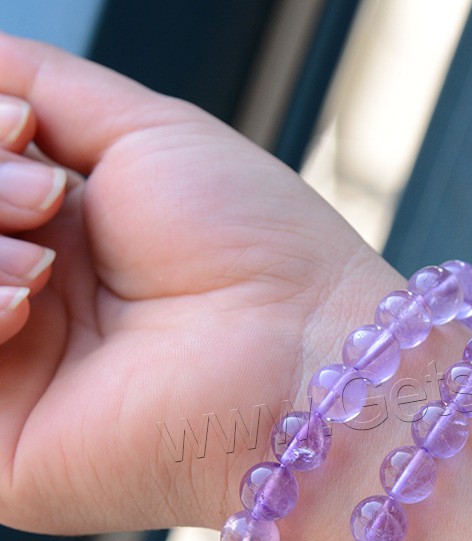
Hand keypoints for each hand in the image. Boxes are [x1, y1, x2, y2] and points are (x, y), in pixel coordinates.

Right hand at [0, 32, 397, 533]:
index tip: (25, 127)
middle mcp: (31, 309)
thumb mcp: (148, 136)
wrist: (307, 356)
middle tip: (52, 194)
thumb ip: (42, 94)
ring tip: (50, 258)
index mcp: (61, 242)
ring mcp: (13, 380)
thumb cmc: (259, 250)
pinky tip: (28, 301)